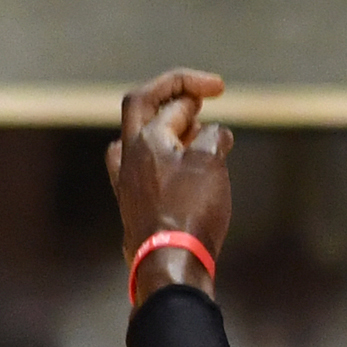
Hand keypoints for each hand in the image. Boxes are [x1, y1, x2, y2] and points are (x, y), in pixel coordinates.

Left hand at [106, 69, 233, 301]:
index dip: (191, 84)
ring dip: (167, 128)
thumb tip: (212, 132)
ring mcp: (127, 180)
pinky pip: (144, 166)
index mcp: (144, 139)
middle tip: (199, 100)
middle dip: (172, 99)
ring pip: (141, 139)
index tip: (218, 88)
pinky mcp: (134, 203)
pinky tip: (181, 167)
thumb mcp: (210, 164)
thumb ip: (210, 138)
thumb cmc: (190, 211)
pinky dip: (164, 156)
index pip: (165, 98)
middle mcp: (129, 155)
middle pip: (142, 111)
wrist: (169, 261)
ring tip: (194, 132)